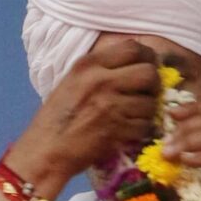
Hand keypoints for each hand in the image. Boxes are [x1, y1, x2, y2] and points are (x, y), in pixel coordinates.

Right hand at [7, 38, 159, 200]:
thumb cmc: (55, 120)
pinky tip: (131, 131)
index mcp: (89, 64)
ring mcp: (110, 105)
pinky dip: (141, 129)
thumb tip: (129, 65)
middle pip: (148, 72)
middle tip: (148, 93)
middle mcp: (102, 81)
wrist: (45, 152)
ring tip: (137, 115)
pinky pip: (144, 125)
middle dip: (154, 84)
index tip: (148, 66)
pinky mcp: (116, 130)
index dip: (148, 56)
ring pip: (149, 102)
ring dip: (148, 110)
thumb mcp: (72, 82)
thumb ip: (98, 70)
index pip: (132, 48)